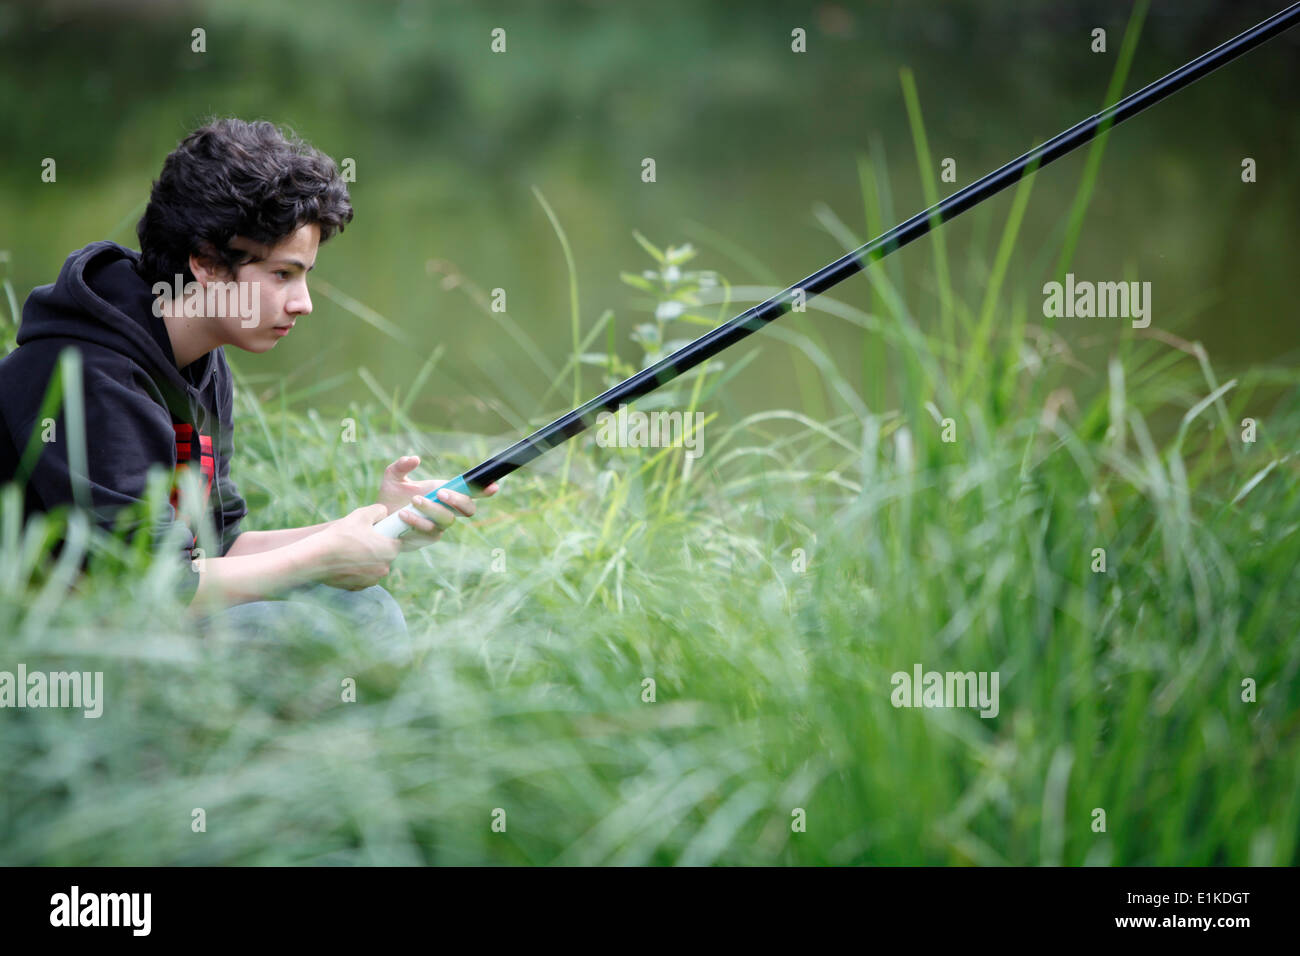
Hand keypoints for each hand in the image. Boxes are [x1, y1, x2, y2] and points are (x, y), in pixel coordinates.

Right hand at [302, 504, 403, 589]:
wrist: (317, 558)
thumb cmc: (341, 536)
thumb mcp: (362, 515)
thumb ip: (378, 511)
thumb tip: (384, 513)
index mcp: (390, 551)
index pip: (396, 541)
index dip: (386, 534)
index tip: (375, 531)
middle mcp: (384, 568)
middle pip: (384, 554)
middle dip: (375, 547)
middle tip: (359, 539)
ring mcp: (371, 580)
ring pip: (373, 566)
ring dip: (366, 559)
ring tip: (349, 550)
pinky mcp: (358, 587)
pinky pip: (361, 575)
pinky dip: (355, 569)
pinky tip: (344, 561)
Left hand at [377, 455, 499, 552]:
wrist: (378, 521)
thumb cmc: (390, 498)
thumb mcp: (393, 477)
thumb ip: (402, 466)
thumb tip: (414, 459)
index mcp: (445, 492)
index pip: (470, 492)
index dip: (484, 490)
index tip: (493, 486)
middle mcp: (446, 510)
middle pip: (468, 509)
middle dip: (458, 500)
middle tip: (440, 492)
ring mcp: (439, 525)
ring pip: (447, 520)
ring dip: (432, 509)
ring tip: (413, 500)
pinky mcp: (428, 537)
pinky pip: (430, 531)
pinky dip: (418, 521)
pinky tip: (404, 515)